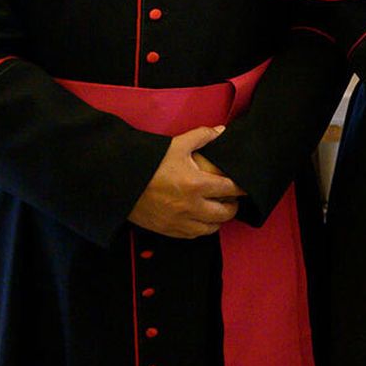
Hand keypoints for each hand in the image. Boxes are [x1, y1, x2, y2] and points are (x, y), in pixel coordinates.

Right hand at [128, 126, 242, 238]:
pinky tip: (201, 220)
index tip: (246, 186)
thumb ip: (202, 136)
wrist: (119, 182)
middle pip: (224, 213)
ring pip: (210, 228)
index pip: (231, 189)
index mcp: (196, 184)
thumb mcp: (176, 145)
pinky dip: (201, 229)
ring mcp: (178, 221)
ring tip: (218, 210)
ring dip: (218, 220)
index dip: (242, 188)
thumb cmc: (149, 162)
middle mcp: (190, 206)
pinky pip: (192, 234)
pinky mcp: (167, 229)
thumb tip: (221, 131)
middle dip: (233, 206)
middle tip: (233, 199)